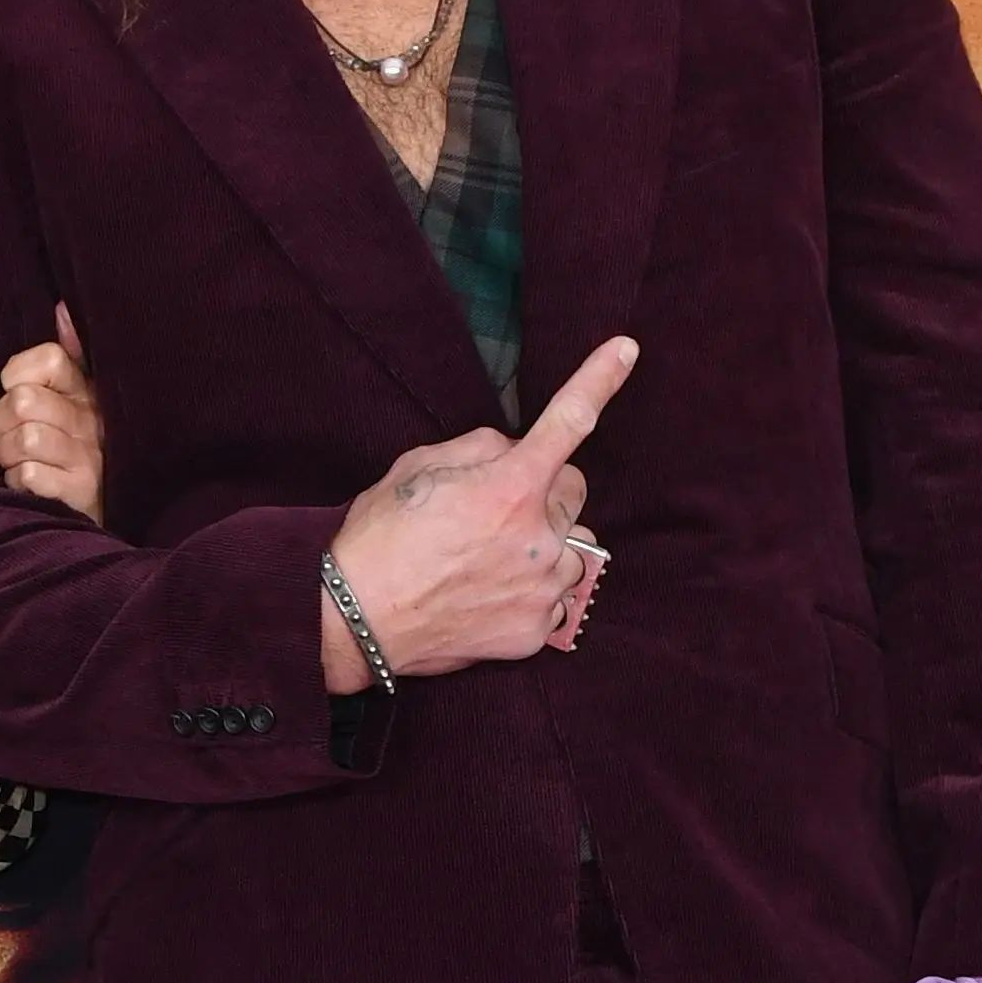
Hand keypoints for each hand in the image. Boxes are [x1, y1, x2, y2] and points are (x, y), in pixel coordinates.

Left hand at [0, 303, 103, 525]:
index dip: (18, 374)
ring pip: (24, 438)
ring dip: (7, 455)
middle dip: (0, 422)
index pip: (50, 359)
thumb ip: (65, 354)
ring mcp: (90, 457)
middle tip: (6, 435)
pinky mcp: (82, 492)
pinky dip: (18, 481)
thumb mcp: (72, 399)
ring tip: (16, 460)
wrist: (97, 513)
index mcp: (88, 389)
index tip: (14, 390)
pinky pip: (30, 475)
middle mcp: (94, 419)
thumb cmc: (71, 449)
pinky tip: (28, 484)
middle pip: (24, 401)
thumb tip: (61, 307)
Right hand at [320, 338, 633, 691]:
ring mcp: (541, 589)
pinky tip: (486, 596)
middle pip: (572, 493)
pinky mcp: (534, 632)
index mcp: (509, 487)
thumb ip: (479, 450)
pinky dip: (530, 592)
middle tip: (491, 510)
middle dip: (542, 493)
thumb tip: (513, 451)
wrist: (355, 624)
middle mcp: (537, 538)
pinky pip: (556, 599)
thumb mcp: (419, 468)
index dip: (599, 381)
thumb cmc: (379, 540)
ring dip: (543, 546)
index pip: (568, 421)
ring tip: (488, 560)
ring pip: (572, 550)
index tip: (626, 350)